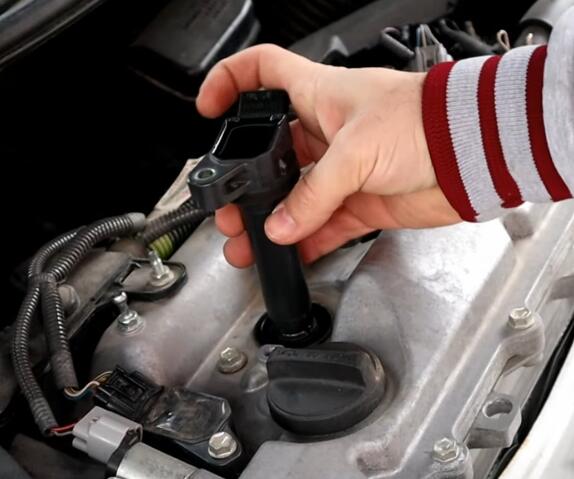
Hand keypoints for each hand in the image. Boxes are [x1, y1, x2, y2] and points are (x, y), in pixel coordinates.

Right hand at [196, 44, 460, 266]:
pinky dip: (308, 240)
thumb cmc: (424, 123)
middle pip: (271, 153)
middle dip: (246, 181)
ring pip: (296, 197)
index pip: (262, 72)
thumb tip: (281, 225)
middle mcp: (326, 131)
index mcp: (318, 96)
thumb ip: (314, 194)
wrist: (471, 155)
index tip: (208, 109)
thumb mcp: (356, 150)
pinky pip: (325, 224)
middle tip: (230, 210)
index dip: (230, 83)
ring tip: (250, 244)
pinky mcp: (362, 200)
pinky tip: (292, 253)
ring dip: (273, 221)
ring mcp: (343, 169)